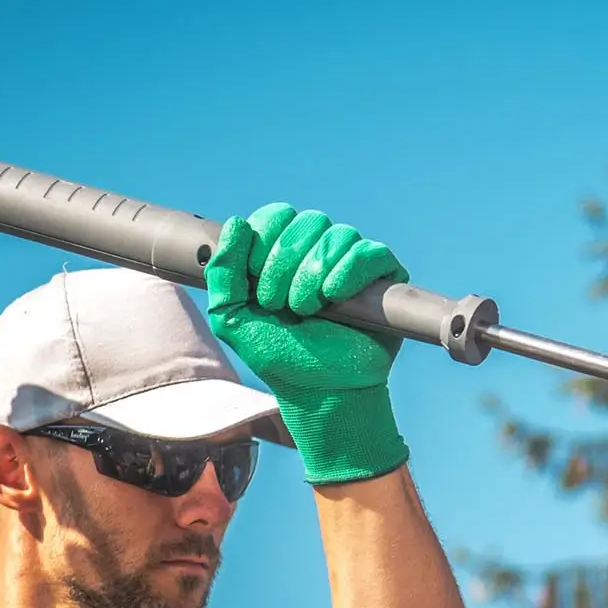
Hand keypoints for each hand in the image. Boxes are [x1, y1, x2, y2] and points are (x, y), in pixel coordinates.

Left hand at [205, 203, 410, 484]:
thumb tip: (237, 223)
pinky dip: (349, 272)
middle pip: (306, 221)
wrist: (321, 392)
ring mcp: (354, 263)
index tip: (259, 288)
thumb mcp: (231, 318)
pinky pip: (370, 252)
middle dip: (286, 263)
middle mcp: (320, 250)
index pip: (277, 216)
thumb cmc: (280, 357)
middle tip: (282, 306)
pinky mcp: (385, 278)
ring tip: (309, 311)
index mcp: (285, 252)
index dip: (265, 242)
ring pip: (338, 235)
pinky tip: (335, 298)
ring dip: (314, 274)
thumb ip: (222, 273)